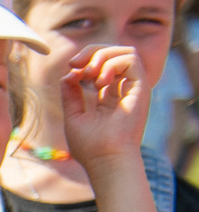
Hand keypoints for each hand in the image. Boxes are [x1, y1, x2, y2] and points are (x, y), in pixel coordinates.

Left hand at [59, 45, 148, 165]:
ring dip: (102, 56)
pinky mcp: (141, 87)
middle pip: (113, 53)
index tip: (70, 68)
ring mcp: (133, 88)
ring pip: (125, 51)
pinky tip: (100, 82)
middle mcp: (123, 89)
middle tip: (75, 64)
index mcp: (107, 95)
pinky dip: (112, 63)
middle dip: (92, 52)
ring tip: (88, 75)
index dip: (85, 59)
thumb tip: (69, 73)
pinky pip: (131, 59)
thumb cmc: (90, 145)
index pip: (101, 64)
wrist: (105, 160)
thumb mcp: (73, 115)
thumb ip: (71, 94)